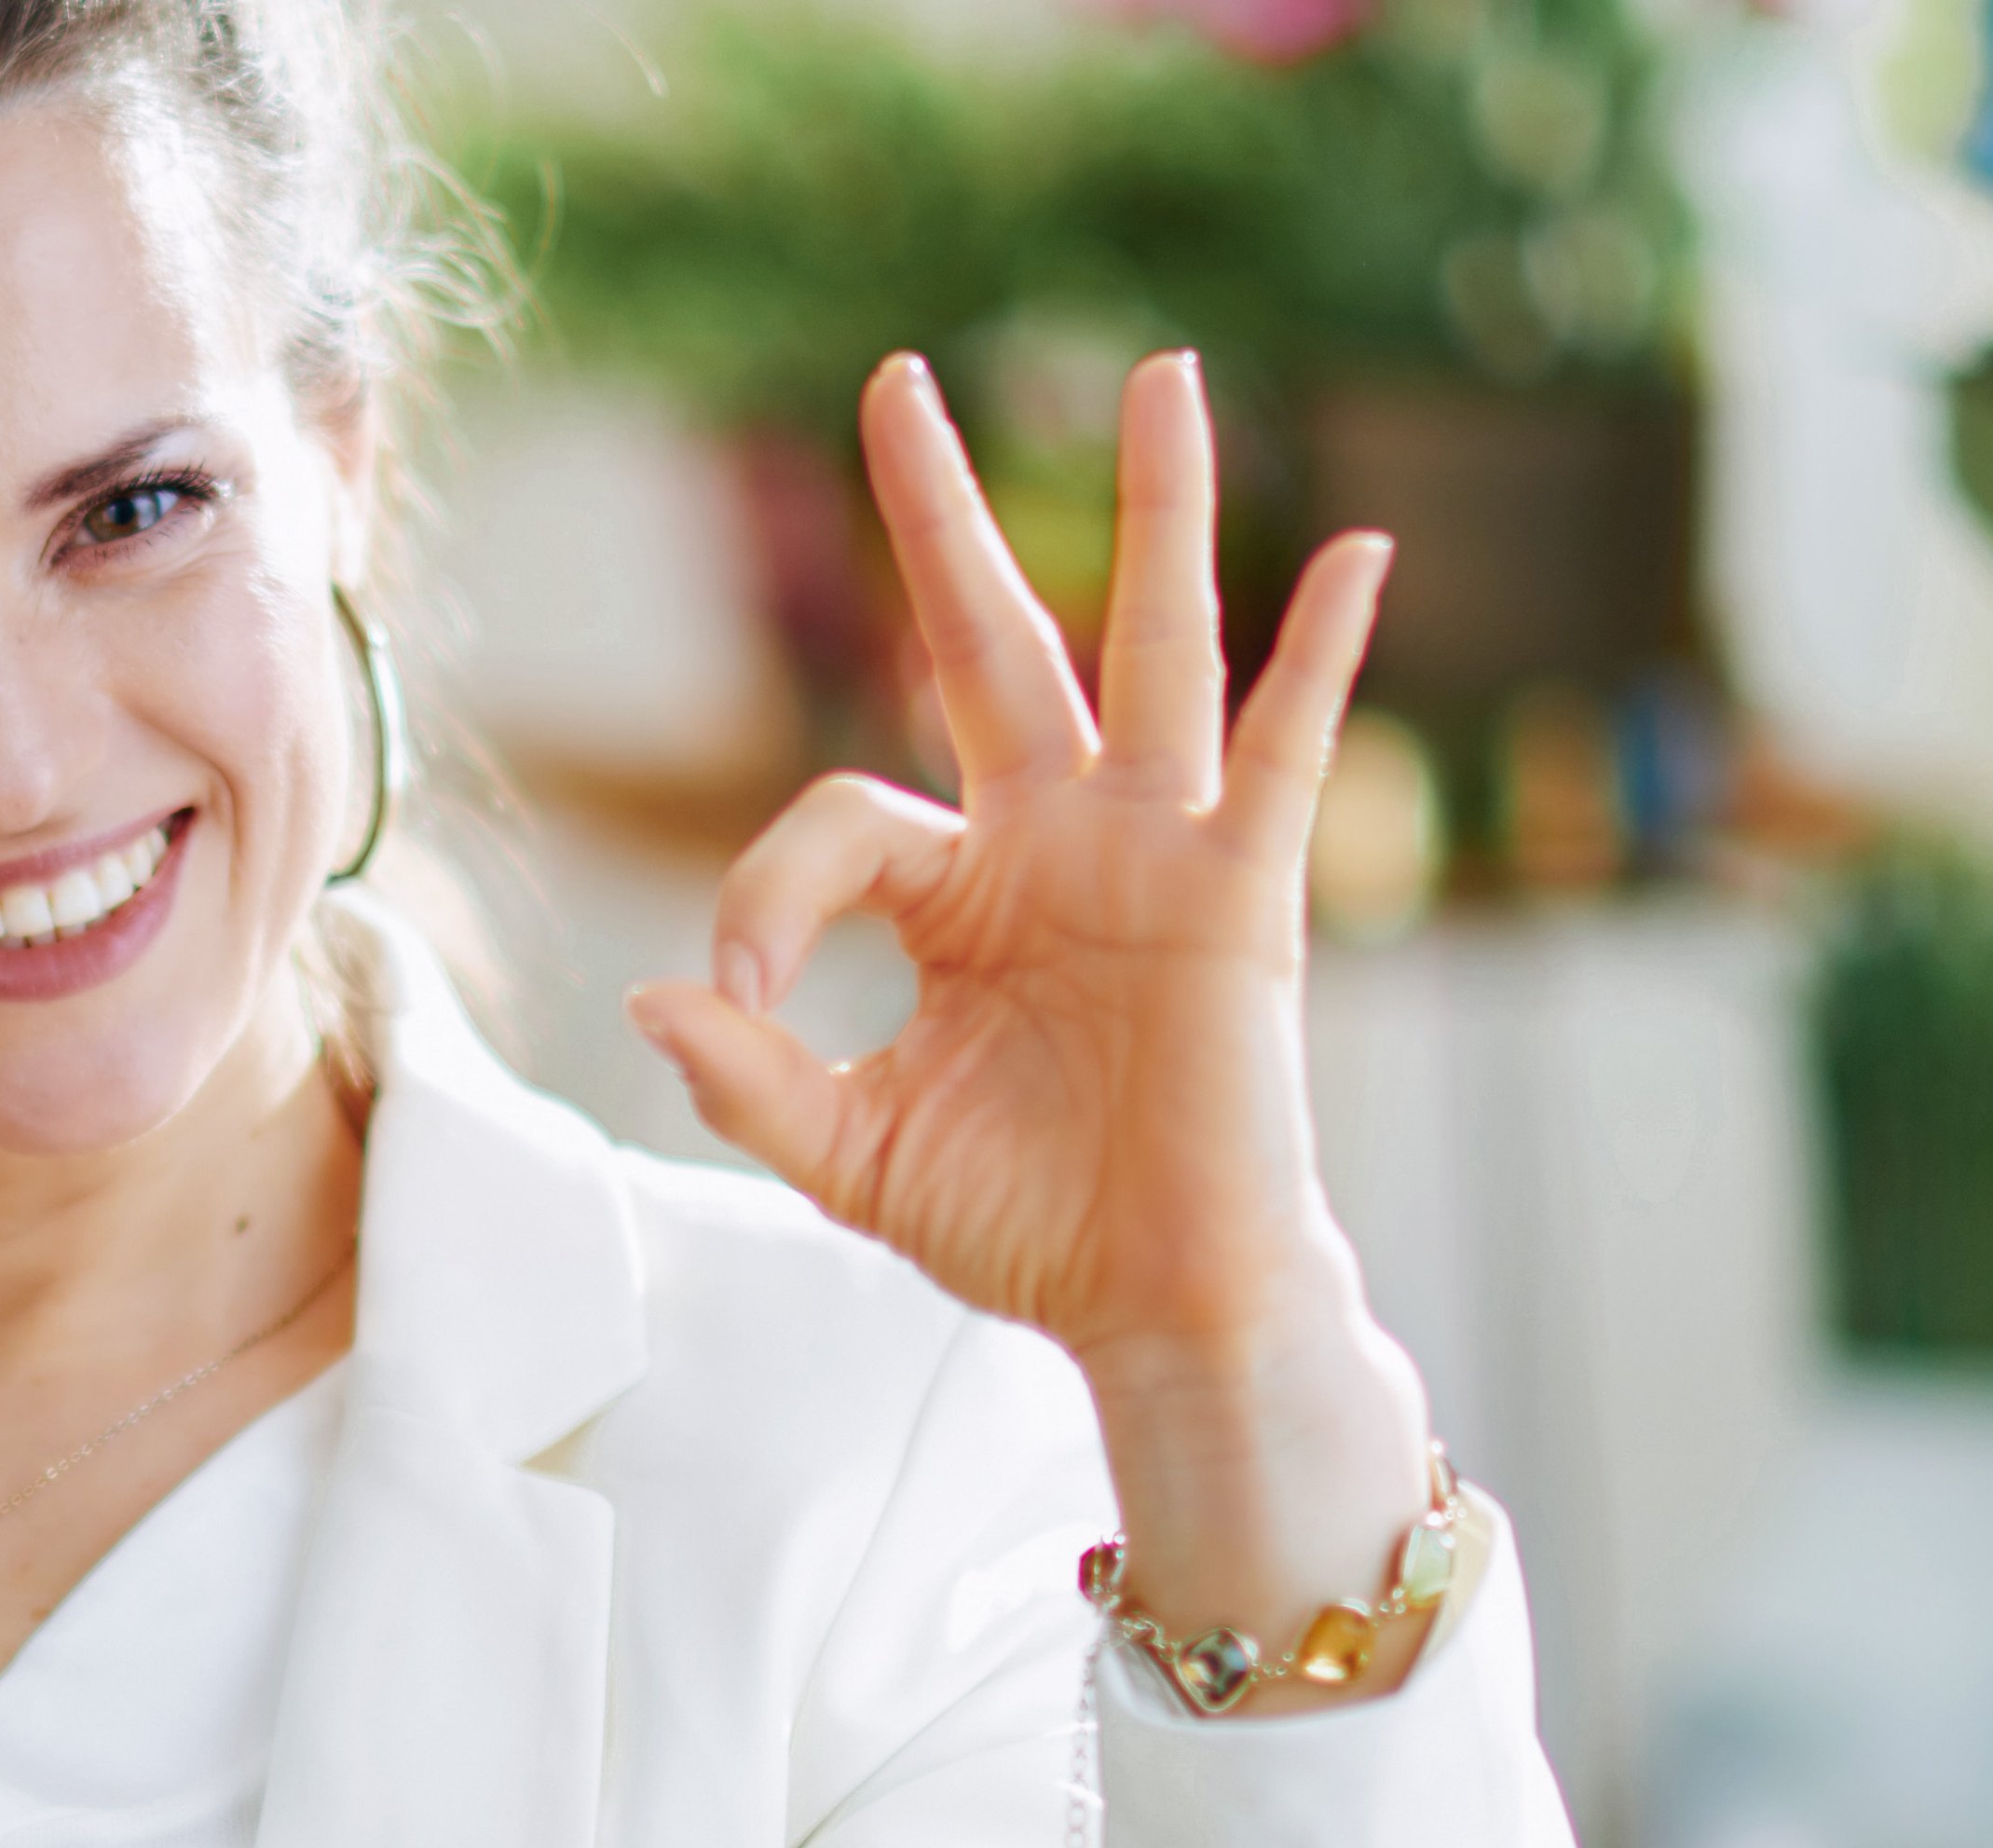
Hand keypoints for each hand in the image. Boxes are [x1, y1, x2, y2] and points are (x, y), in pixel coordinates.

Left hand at [628, 352, 1433, 1685]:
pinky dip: (1323, 656)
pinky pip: (1287, 756)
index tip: (744, 998)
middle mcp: (1052, 842)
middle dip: (939, 515)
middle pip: (987, 641)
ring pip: (1149, 652)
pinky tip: (1357, 553)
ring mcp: (1152, 856)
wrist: (1144, 1305)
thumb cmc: (1016, 1223)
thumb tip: (659, 997)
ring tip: (1163, 373)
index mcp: (952, 893)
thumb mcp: (847, 1154)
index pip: (833, 820)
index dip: (768, 895)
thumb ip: (752, 1082)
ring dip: (1157, 513)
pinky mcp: (1239, 900)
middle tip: (896, 380)